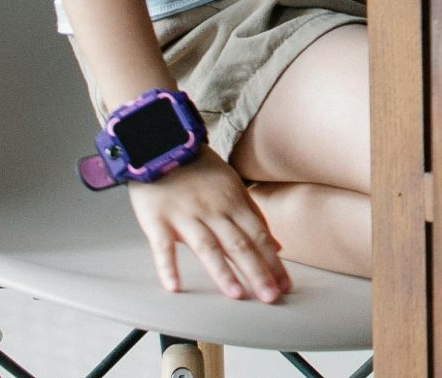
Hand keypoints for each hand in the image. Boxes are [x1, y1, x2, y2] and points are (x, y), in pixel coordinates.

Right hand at [128, 151, 290, 301]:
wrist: (162, 144)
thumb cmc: (199, 170)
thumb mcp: (233, 186)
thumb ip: (252, 217)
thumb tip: (276, 245)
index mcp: (233, 202)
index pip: (258, 236)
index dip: (272, 261)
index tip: (284, 284)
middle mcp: (213, 211)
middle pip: (239, 244)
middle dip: (257, 271)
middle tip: (270, 297)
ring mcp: (185, 216)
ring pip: (207, 247)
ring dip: (223, 272)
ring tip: (237, 294)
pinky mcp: (157, 220)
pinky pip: (162, 246)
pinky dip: (168, 266)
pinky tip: (174, 286)